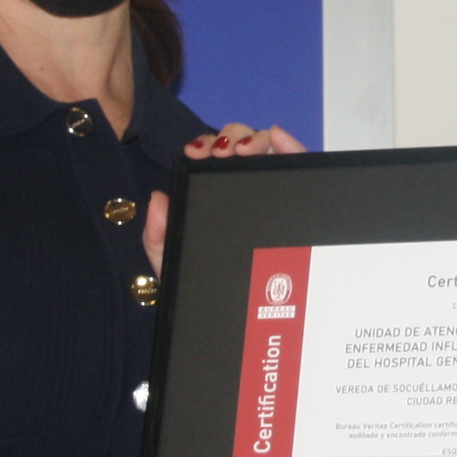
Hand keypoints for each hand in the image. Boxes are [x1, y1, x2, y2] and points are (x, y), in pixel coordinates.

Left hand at [149, 126, 306, 273]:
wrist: (233, 319)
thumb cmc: (204, 287)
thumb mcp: (171, 260)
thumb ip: (156, 234)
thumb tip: (157, 200)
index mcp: (213, 196)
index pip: (212, 158)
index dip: (205, 145)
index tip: (195, 152)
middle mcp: (242, 189)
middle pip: (241, 146)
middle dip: (230, 137)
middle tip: (221, 151)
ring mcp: (271, 194)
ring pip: (268, 150)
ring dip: (256, 138)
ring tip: (246, 149)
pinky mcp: (297, 203)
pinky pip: (300, 168)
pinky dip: (291, 144)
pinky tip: (278, 137)